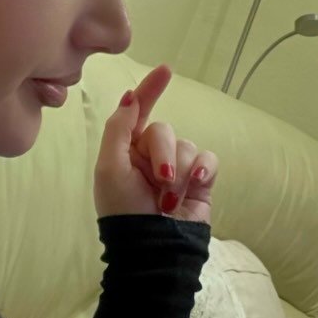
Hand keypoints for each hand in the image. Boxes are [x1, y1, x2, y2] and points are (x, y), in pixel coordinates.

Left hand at [93, 64, 218, 223]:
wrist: (153, 247)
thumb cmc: (123, 211)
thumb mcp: (109, 168)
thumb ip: (119, 129)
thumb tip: (131, 96)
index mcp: (126, 150)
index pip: (139, 113)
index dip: (151, 90)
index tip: (166, 70)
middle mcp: (152, 155)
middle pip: (165, 131)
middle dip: (162, 153)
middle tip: (158, 180)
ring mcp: (177, 168)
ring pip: (187, 146)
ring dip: (178, 172)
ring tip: (168, 200)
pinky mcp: (200, 181)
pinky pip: (207, 158)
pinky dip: (202, 168)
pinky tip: (196, 183)